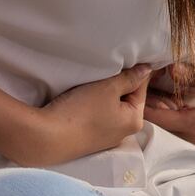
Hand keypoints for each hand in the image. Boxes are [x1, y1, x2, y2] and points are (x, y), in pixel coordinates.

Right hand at [22, 62, 153, 166]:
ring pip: (110, 106)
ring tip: (92, 81)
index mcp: (135, 120)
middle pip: (126, 97)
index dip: (132, 70)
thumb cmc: (81, 111)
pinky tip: (83, 97)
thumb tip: (147, 69)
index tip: (121, 57)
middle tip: (105, 67)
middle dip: (117, 83)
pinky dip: (93, 104)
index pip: (141, 87)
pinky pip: (98, 115)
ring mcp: (106, 137)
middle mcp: (124, 132)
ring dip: (103, 93)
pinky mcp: (89, 138)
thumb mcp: (108, 88)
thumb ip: (129, 78)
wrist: (47, 137)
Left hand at [141, 61, 194, 148]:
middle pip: (159, 124)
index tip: (136, 85)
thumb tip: (169, 67)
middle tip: (141, 81)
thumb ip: (193, 75)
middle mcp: (194, 138)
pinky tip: (165, 95)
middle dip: (148, 103)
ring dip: (158, 108)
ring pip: (167, 126)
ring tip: (150, 85)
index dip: (144, 101)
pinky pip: (177, 127)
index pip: (159, 118)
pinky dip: (169, 112)